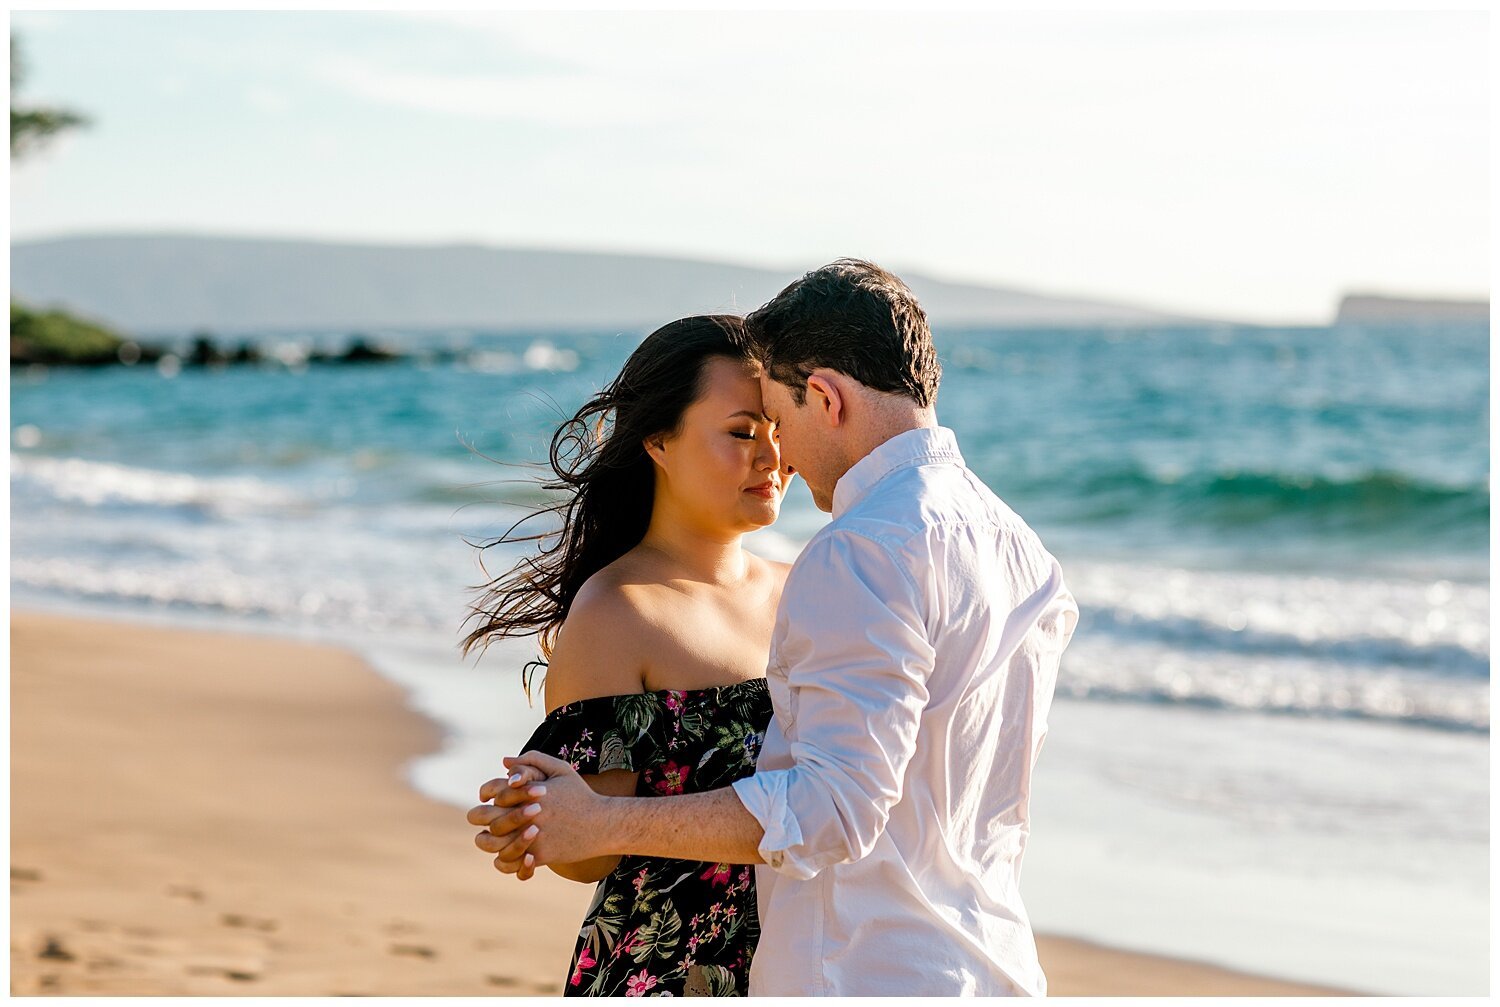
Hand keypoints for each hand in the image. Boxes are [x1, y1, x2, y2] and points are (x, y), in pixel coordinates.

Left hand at [478, 752, 610, 872]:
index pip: (492, 791)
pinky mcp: (539, 855)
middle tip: (481, 818)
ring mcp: (531, 836)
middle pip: (484, 817)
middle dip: (478, 816)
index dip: (485, 793)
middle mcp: (525, 813)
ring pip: (493, 844)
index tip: (486, 797)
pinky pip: (512, 863)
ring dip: (487, 841)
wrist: (602, 824)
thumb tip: (505, 762)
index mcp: (527, 791)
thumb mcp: (561, 770)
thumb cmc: (580, 795)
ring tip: (489, 838)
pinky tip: (508, 854)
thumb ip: (532, 760)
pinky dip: (506, 862)